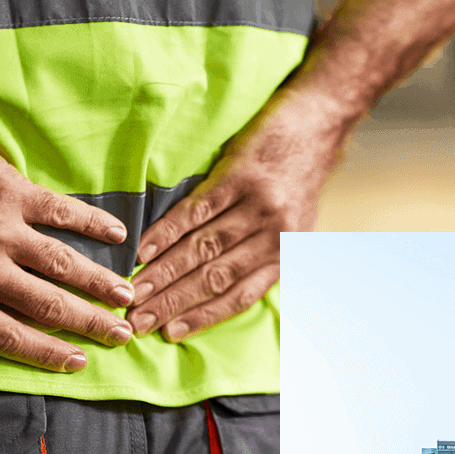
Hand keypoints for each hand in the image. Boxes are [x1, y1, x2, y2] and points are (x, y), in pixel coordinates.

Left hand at [0, 81, 135, 371]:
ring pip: (63, 266)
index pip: (9, 337)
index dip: (48, 354)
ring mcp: (2, 230)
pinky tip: (117, 234)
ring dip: (100, 283)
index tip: (79, 362)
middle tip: (121, 334)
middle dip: (90, 324)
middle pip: (47, 307)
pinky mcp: (14, 192)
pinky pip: (62, 212)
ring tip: (128, 296)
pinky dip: (92, 224)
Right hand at [127, 87, 344, 340]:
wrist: (319, 120)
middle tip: (138, 321)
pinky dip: (169, 232)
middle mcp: (272, 236)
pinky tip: (145, 248)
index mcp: (284, 254)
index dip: (201, 317)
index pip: (238, 296)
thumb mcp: (294, 225)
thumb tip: (221, 289)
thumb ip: (263, 257)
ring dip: (164, 273)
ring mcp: (256, 206)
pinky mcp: (240, 176)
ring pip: (203, 249)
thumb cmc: (300, 178)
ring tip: (135, 290)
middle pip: (213, 278)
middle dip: (172, 303)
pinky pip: (198, 211)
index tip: (169, 333)